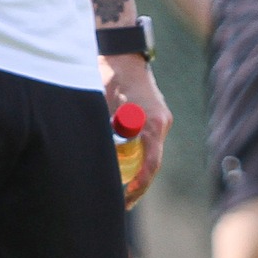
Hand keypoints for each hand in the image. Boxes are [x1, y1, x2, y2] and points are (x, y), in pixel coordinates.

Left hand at [102, 51, 170, 206]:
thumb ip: (104, 135)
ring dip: (138, 168)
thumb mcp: (102, 109)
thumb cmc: (109, 78)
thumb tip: (96, 160)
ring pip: (151, 151)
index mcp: (152, 123)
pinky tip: (125, 163)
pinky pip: (149, 141)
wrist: (121, 55)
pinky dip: (139, 153)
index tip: (127, 197)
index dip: (140, 184)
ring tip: (124, 187)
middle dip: (139, 182)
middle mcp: (161, 122)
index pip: (151, 164)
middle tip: (125, 202)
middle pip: (152, 161)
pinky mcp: (156, 115)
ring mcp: (161, 118)